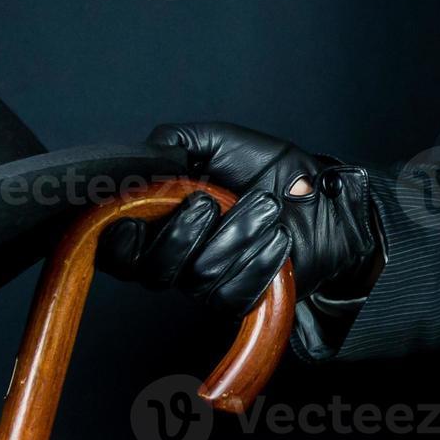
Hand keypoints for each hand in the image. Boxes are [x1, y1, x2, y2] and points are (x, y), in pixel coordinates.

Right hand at [97, 123, 377, 316]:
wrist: (321, 195)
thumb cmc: (268, 167)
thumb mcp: (216, 140)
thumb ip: (173, 143)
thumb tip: (143, 156)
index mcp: (161, 220)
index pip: (118, 251)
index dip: (119, 243)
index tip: (134, 221)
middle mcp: (178, 256)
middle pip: (153, 272)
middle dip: (182, 233)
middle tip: (210, 201)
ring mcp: (208, 282)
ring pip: (199, 278)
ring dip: (237, 235)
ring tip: (265, 206)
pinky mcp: (241, 299)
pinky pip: (234, 295)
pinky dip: (260, 260)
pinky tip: (278, 237)